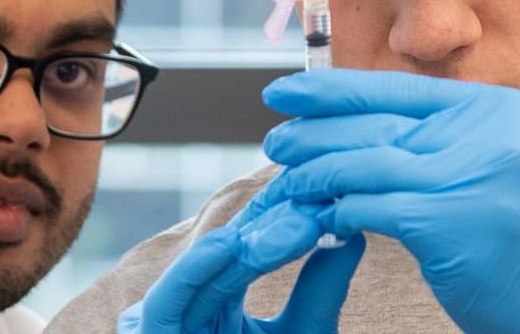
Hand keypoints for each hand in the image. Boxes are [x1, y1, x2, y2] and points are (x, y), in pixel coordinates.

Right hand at [118, 200, 366, 333]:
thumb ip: (321, 289)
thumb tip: (353, 232)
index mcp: (220, 299)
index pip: (254, 246)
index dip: (290, 221)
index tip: (334, 197)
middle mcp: (191, 304)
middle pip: (232, 251)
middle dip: (276, 224)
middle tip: (322, 199)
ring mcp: (169, 322)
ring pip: (205, 271)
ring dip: (250, 243)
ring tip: (296, 221)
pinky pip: (167, 301)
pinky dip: (196, 271)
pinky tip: (230, 246)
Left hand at [255, 69, 519, 333]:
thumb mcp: (491, 168)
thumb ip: (440, 141)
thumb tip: (356, 124)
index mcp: (498, 108)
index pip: (401, 90)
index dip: (337, 89)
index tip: (288, 93)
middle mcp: (490, 131)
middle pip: (379, 123)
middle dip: (317, 132)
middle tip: (276, 140)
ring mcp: (473, 173)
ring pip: (367, 164)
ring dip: (317, 174)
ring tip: (287, 179)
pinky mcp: (451, 220)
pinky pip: (371, 208)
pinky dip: (339, 212)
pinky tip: (320, 218)